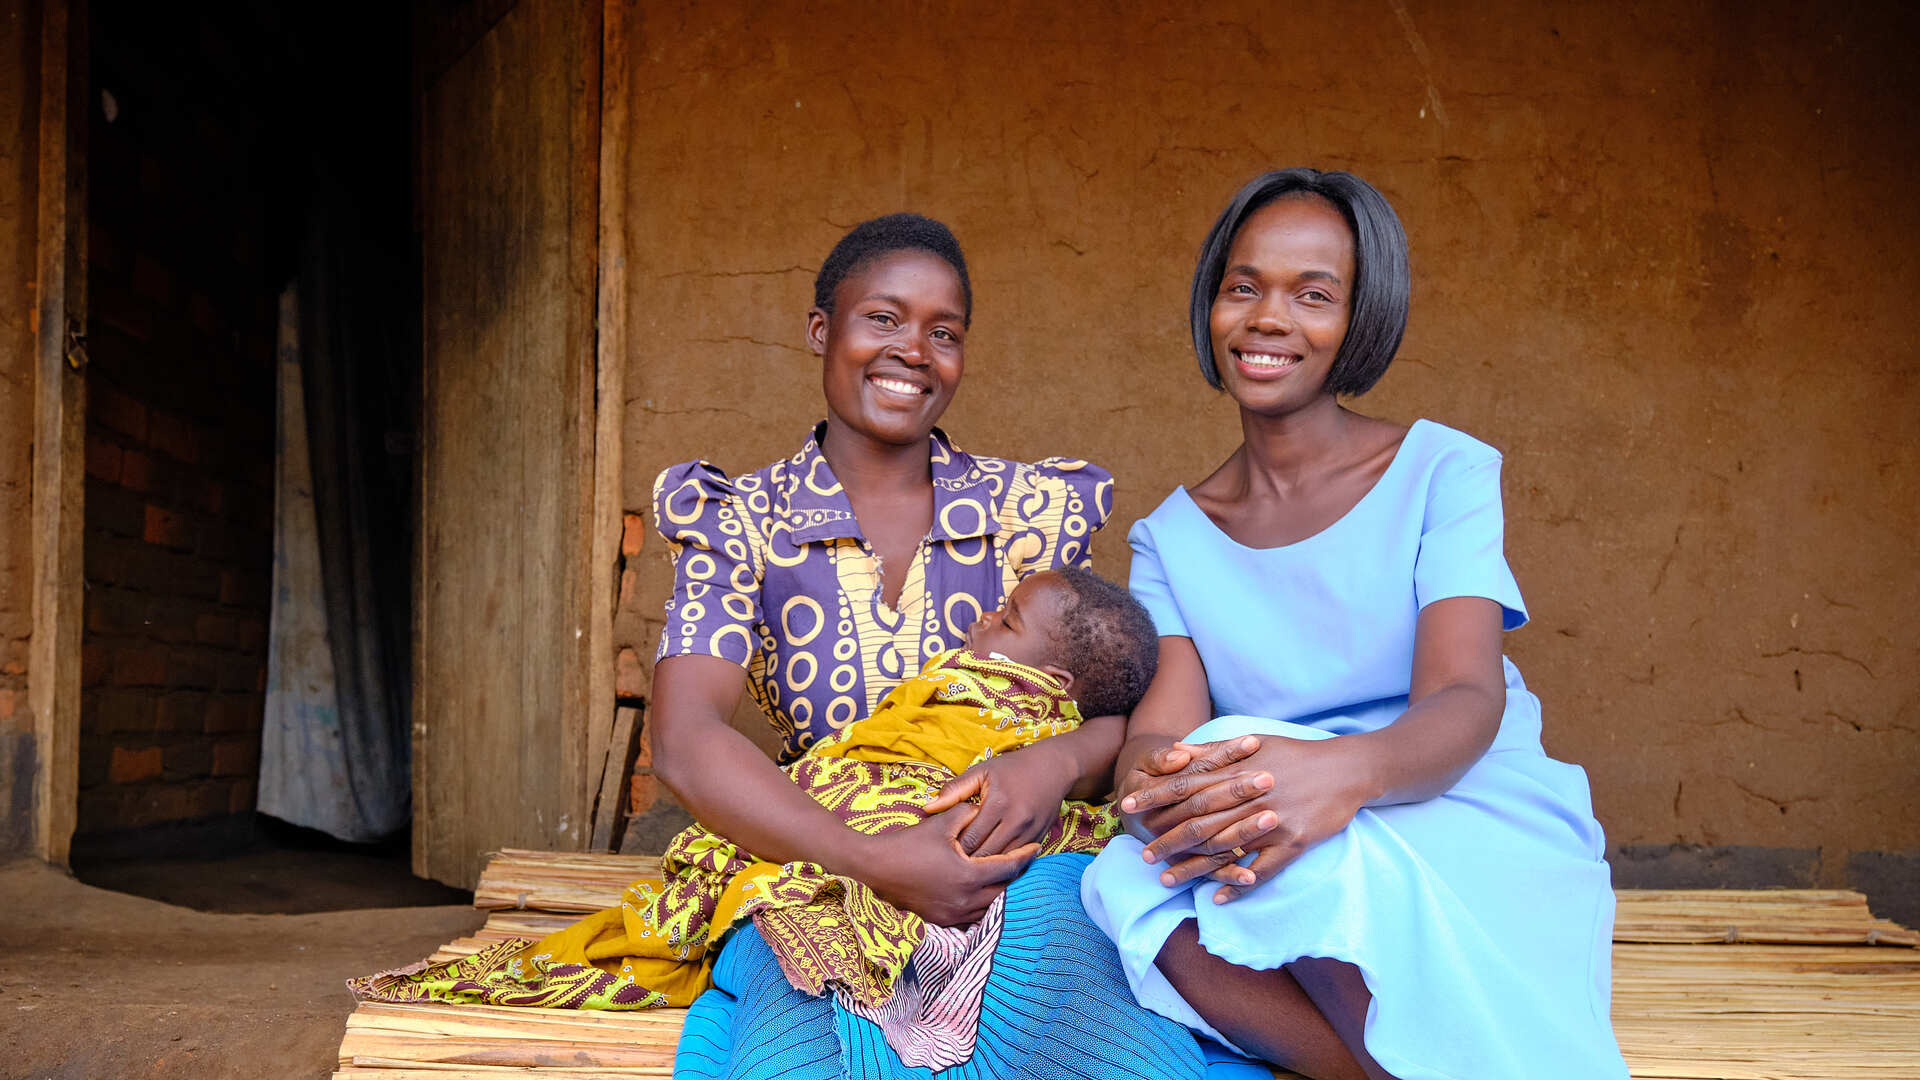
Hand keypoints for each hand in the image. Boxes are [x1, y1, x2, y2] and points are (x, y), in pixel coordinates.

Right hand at [852, 804, 1039, 926]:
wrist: (874, 866)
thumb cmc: (908, 843)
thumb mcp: (941, 823)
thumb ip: (968, 813)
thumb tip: (984, 808)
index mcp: (969, 876)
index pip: (1008, 868)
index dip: (1024, 857)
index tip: (1036, 848)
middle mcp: (965, 900)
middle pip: (1004, 891)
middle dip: (1016, 877)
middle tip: (1024, 863)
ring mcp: (953, 915)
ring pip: (989, 908)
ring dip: (1000, 893)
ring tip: (1006, 878)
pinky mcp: (941, 921)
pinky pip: (972, 918)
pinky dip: (982, 907)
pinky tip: (983, 894)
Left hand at [923, 743, 1073, 856]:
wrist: (1053, 768)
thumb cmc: (1012, 768)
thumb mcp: (981, 772)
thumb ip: (954, 790)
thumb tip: (927, 807)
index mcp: (997, 803)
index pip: (970, 839)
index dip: (955, 849)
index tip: (944, 851)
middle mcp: (1015, 821)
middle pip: (985, 855)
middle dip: (967, 862)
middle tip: (952, 864)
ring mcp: (1030, 832)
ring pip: (1002, 863)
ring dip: (985, 867)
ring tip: (968, 867)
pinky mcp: (1039, 839)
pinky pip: (1017, 862)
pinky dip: (1003, 865)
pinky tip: (990, 863)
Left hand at [1125, 734, 1375, 902]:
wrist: (1346, 769)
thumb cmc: (1296, 754)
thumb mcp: (1255, 742)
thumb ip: (1213, 751)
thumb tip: (1176, 751)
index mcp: (1237, 770)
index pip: (1186, 785)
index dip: (1155, 797)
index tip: (1127, 807)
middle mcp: (1251, 797)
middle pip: (1199, 822)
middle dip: (1166, 838)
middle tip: (1142, 853)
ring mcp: (1273, 822)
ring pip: (1224, 849)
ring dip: (1193, 867)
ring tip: (1166, 879)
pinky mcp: (1294, 843)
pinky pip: (1262, 870)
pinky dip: (1239, 885)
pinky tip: (1217, 897)